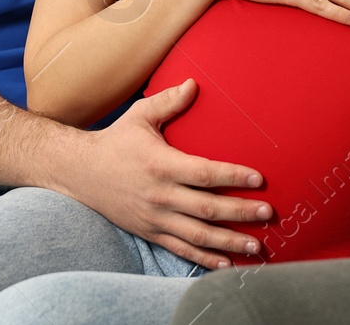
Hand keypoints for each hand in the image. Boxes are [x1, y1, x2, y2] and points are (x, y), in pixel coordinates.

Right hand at [69, 78, 270, 269]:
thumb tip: (194, 83)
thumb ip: (168, 101)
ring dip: (229, 243)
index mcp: (161, 165)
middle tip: (268, 214)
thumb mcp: (139, 115)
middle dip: (241, 213)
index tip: (258, 179)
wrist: (80, 172)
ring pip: (198, 236)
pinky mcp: (149, 232)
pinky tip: (226, 265)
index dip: (233, 177)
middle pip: (207, 209)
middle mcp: (160, 195)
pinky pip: (181, 249)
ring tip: (256, 246)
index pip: (204, 174)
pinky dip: (204, 259)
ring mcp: (154, 218)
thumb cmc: (115, 140)